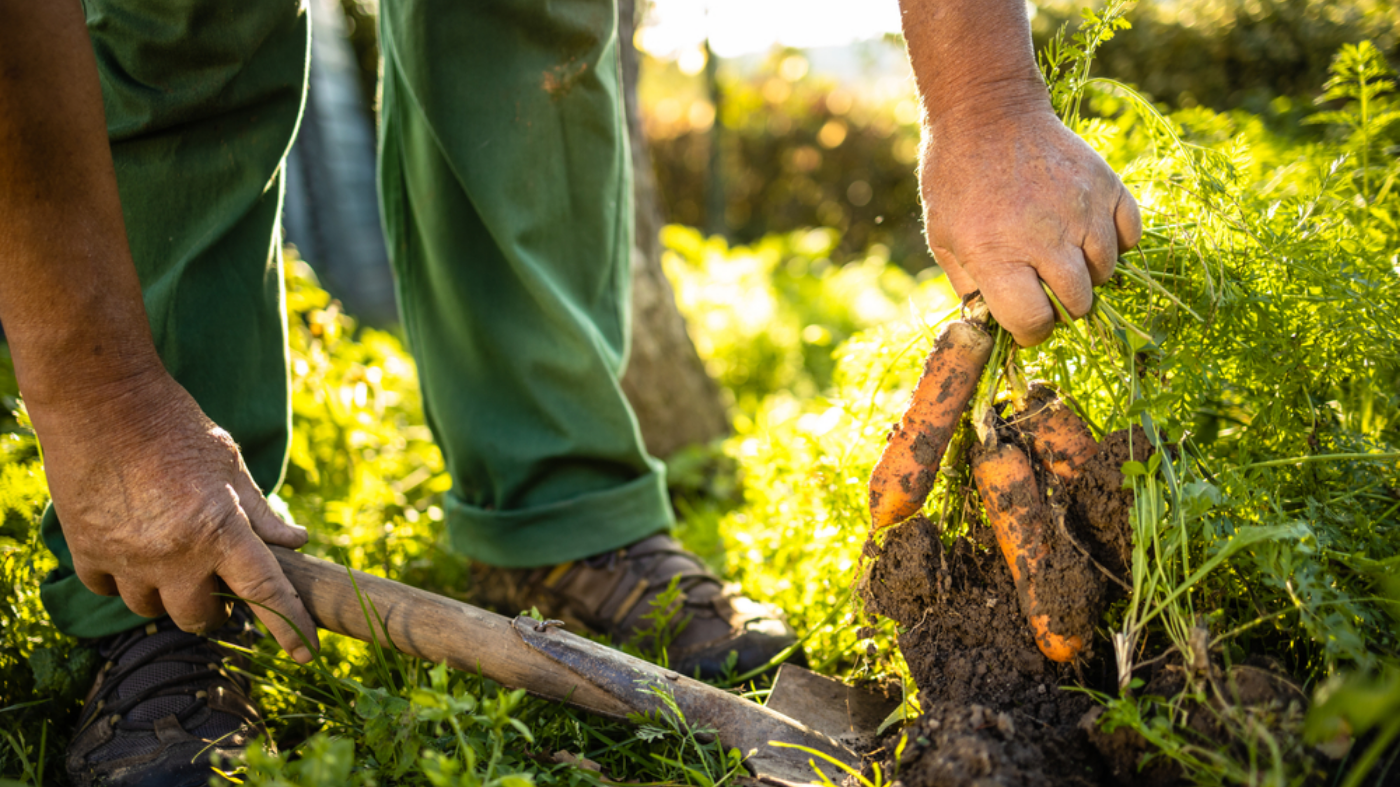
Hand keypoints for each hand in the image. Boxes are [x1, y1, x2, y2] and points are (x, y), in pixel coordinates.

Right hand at [33, 369, 319, 661]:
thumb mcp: (230, 464)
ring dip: (169, 596)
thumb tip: (296, 543)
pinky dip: (125, 580)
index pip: (266, 592)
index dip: (289, 626)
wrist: (103, 401)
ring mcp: (128, 557)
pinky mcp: (88, 551)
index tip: (306, 653)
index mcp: (221, 529)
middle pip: (202, 618)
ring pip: (153, 610)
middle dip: (217, 612)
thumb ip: (262, 512)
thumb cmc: (176, 427)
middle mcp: (174, 554)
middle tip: (222, 593)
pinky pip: (109, 590)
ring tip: (175, 564)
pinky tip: (134, 554)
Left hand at [920, 107, 1141, 345]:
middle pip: (1078, 303)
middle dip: (1061, 306)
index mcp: (999, 255)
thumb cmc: (956, 179)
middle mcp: (1047, 238)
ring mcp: (1083, 210)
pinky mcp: (1107, 186)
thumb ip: (970, 287)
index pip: (1034, 322)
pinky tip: (1087, 233)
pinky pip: (1130, 235)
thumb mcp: (944, 238)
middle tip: (1045, 289)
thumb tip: (992, 324)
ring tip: (1061, 255)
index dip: (1030, 331)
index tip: (1025, 323)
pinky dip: (1115, 242)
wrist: (987, 113)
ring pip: (1106, 272)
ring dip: (1087, 274)